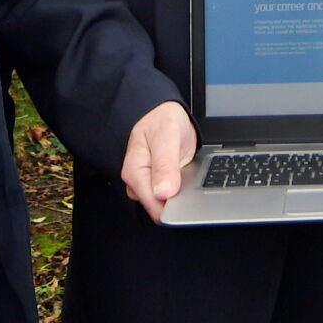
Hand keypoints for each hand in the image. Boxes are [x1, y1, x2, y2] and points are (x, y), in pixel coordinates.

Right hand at [121, 100, 197, 221]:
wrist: (163, 114)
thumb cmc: (161, 120)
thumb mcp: (167, 135)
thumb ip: (165, 165)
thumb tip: (164, 193)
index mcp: (134, 172)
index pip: (152, 204)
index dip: (172, 205)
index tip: (187, 196)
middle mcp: (137, 182)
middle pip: (159, 208)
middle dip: (176, 200)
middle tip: (188, 177)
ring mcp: (147, 184)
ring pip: (165, 204)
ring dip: (179, 195)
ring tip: (185, 173)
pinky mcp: (157, 185)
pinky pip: (170, 197)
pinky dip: (180, 190)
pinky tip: (184, 178)